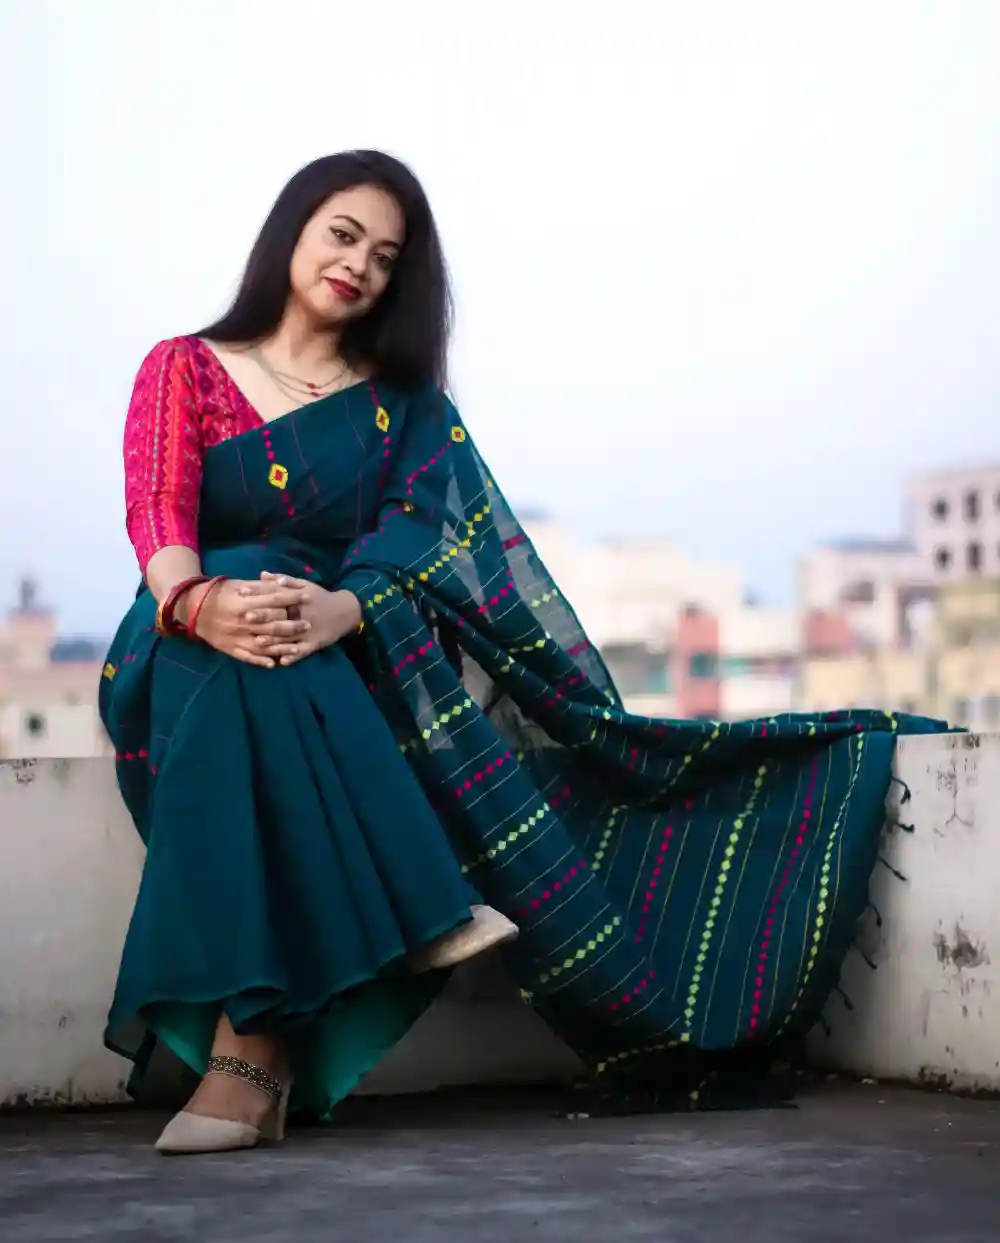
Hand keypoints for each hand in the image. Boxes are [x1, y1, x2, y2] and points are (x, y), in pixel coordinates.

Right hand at [180, 577, 309, 667]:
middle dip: (294, 625)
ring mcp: (238, 637)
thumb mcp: (239, 585)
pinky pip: (248, 657)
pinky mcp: (231, 648)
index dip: (293, 598)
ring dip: (283, 647)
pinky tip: (275, 663)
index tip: (308, 596)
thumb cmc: (218, 593)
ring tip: (299, 647)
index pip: (276, 600)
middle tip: (309, 624)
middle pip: (274, 625)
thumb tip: (280, 584)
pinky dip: (262, 660)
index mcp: (246, 604)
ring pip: (265, 644)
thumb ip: (259, 587)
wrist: (192, 609)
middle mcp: (244, 622)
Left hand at [243, 572, 362, 665]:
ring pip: (289, 636)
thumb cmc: (320, 597)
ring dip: (274, 640)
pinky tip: (282, 662)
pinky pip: (304, 651)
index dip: (258, 593)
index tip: (242, 592)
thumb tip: (262, 574)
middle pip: (281, 615)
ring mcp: (309, 630)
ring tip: (258, 643)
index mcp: (298, 599)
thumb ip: (283, 580)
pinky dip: (293, 656)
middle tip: (245, 618)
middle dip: (263, 616)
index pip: (275, 594)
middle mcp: (302, 614)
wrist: (346, 611)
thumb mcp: (304, 585)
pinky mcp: (315, 643)